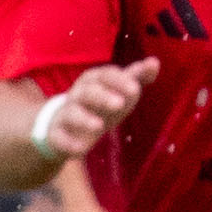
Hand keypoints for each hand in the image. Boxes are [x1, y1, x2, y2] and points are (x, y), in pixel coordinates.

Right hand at [36, 58, 158, 162]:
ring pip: (72, 113)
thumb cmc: (98, 105)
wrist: (64, 125)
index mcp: (93, 81)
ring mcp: (65, 115)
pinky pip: (59, 138)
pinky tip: (80, 149)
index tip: (135, 88)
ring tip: (99, 126)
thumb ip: (136, 77)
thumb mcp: (118, 91)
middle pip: (88, 91)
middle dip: (102, 96)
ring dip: (84, 119)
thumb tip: (154, 62)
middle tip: (120, 104)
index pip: (105, 75)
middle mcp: (77, 95)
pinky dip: (68, 143)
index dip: (119, 81)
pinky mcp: (57, 135)